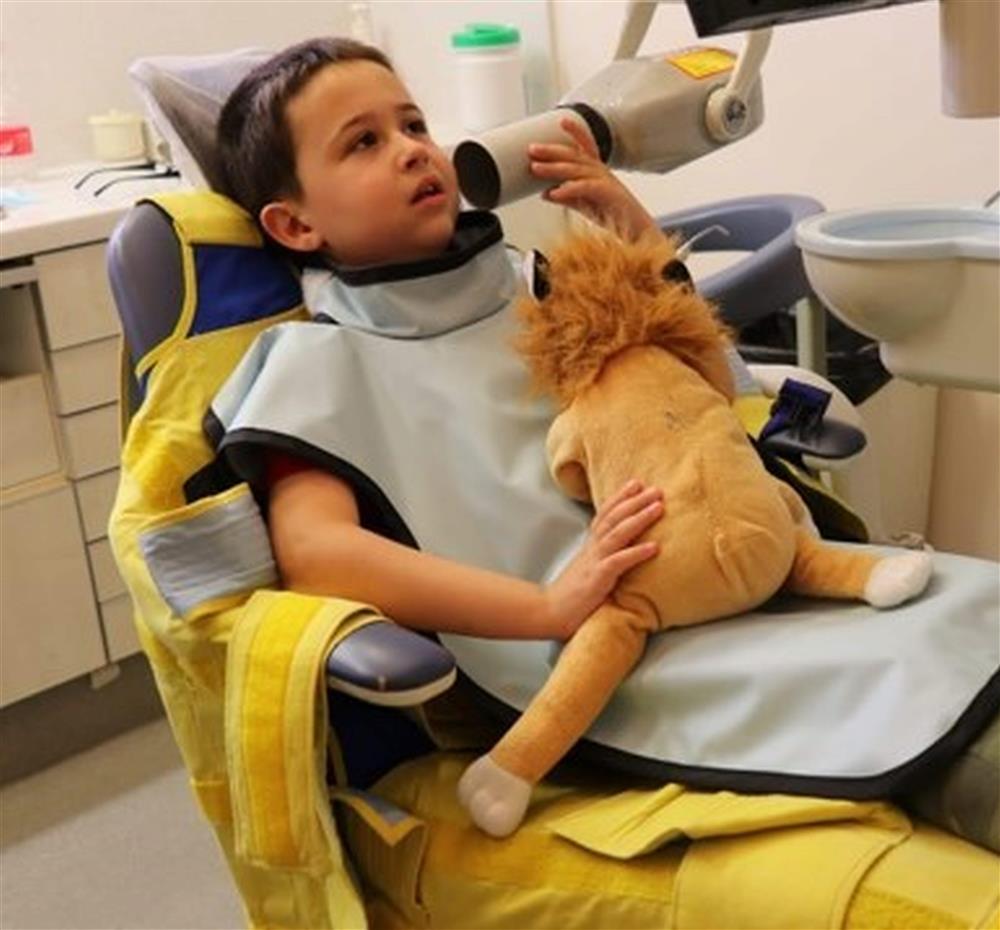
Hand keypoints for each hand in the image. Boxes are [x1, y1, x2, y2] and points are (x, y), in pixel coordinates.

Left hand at [529, 117, 659, 240]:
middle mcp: (600, 171)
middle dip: (552, 150)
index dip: (575, 131)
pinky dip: (567, 189)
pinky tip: (553, 193)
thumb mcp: (583, 203)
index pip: (586, 145)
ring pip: (575, 169)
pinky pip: (583, 187)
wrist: (634, 229)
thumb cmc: (612, 214)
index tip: (562, 120)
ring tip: (535, 168)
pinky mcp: (607, 192)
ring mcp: (604, 180)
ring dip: (553, 168)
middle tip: (532, 149)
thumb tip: (545, 193)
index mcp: (597, 170)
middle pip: (574, 155)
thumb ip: (565, 196)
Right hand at [544, 480, 662, 638]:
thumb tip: (624, 550)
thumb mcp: (589, 568)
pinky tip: (655, 547)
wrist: (549, 612)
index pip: (605, 514)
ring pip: (618, 533)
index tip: (636, 483)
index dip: (620, 497)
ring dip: (639, 518)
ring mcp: (594, 562)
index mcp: (590, 545)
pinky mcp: (597, 579)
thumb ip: (603, 556)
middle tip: (656, 489)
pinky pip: (619, 561)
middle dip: (635, 501)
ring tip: (659, 507)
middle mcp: (592, 548)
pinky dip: (637, 552)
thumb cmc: (572, 595)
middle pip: (614, 517)